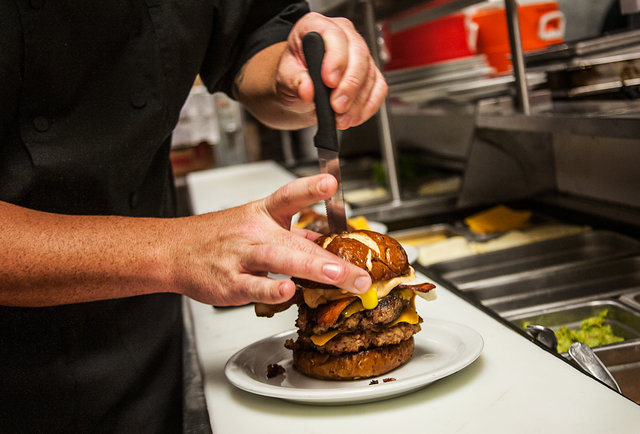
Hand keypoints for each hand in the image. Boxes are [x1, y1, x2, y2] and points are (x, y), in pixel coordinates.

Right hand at [170, 174, 371, 305]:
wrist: (172, 250)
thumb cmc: (217, 237)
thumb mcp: (255, 224)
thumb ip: (291, 234)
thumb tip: (323, 244)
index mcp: (263, 214)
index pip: (289, 196)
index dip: (311, 188)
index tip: (332, 182)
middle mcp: (255, 232)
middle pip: (296, 241)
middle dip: (331, 258)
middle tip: (361, 272)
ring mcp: (242, 257)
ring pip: (279, 260)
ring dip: (311, 268)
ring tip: (338, 277)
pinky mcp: (231, 282)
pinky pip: (253, 286)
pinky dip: (270, 290)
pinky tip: (287, 292)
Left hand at [276, 12, 387, 129]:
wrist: (302, 91)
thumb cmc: (294, 77)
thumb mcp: (284, 78)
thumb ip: (293, 81)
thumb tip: (307, 88)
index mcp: (316, 26)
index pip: (334, 35)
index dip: (335, 59)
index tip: (329, 82)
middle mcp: (342, 35)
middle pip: (358, 54)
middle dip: (349, 85)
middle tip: (337, 107)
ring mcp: (359, 54)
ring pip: (369, 75)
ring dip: (356, 102)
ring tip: (340, 119)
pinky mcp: (371, 73)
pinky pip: (378, 89)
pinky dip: (367, 106)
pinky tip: (353, 116)